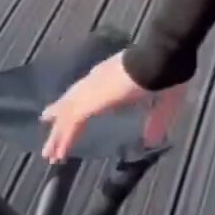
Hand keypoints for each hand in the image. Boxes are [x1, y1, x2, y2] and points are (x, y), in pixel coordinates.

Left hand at [40, 50, 187, 161]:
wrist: (160, 59)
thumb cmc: (165, 74)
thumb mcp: (164, 102)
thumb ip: (156, 120)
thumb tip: (153, 139)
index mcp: (112, 79)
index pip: (87, 97)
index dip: (77, 111)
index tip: (68, 122)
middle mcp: (97, 82)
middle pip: (72, 107)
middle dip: (61, 127)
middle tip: (51, 146)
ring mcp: (91, 90)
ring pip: (68, 117)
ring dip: (59, 136)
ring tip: (49, 154)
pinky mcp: (90, 101)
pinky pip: (72, 123)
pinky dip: (64, 138)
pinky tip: (57, 152)